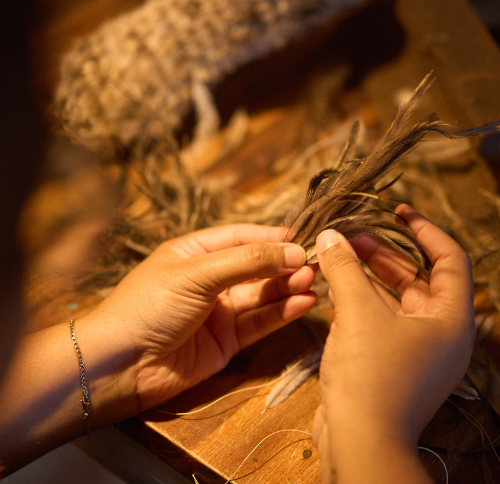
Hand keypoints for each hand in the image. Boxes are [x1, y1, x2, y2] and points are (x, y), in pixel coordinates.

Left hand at [89, 224, 316, 411]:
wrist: (122, 366)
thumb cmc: (151, 305)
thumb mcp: (197, 274)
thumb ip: (246, 262)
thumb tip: (292, 251)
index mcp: (194, 253)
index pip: (240, 237)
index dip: (270, 237)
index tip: (300, 239)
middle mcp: (209, 279)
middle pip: (254, 266)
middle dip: (282, 264)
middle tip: (312, 264)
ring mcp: (219, 311)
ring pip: (261, 294)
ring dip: (287, 287)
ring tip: (312, 281)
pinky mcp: (227, 340)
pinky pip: (260, 322)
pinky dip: (282, 312)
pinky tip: (303, 303)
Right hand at [312, 205, 474, 482]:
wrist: (359, 441)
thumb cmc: (371, 374)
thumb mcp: (358, 312)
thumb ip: (344, 269)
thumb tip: (330, 235)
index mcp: (450, 319)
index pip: (449, 259)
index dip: (424, 229)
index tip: (397, 210)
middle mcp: (438, 333)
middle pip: (415, 278)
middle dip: (382, 253)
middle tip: (349, 236)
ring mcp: (413, 349)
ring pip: (392, 299)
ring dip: (365, 276)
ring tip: (336, 256)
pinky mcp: (389, 362)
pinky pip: (377, 319)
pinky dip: (358, 301)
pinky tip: (332, 287)